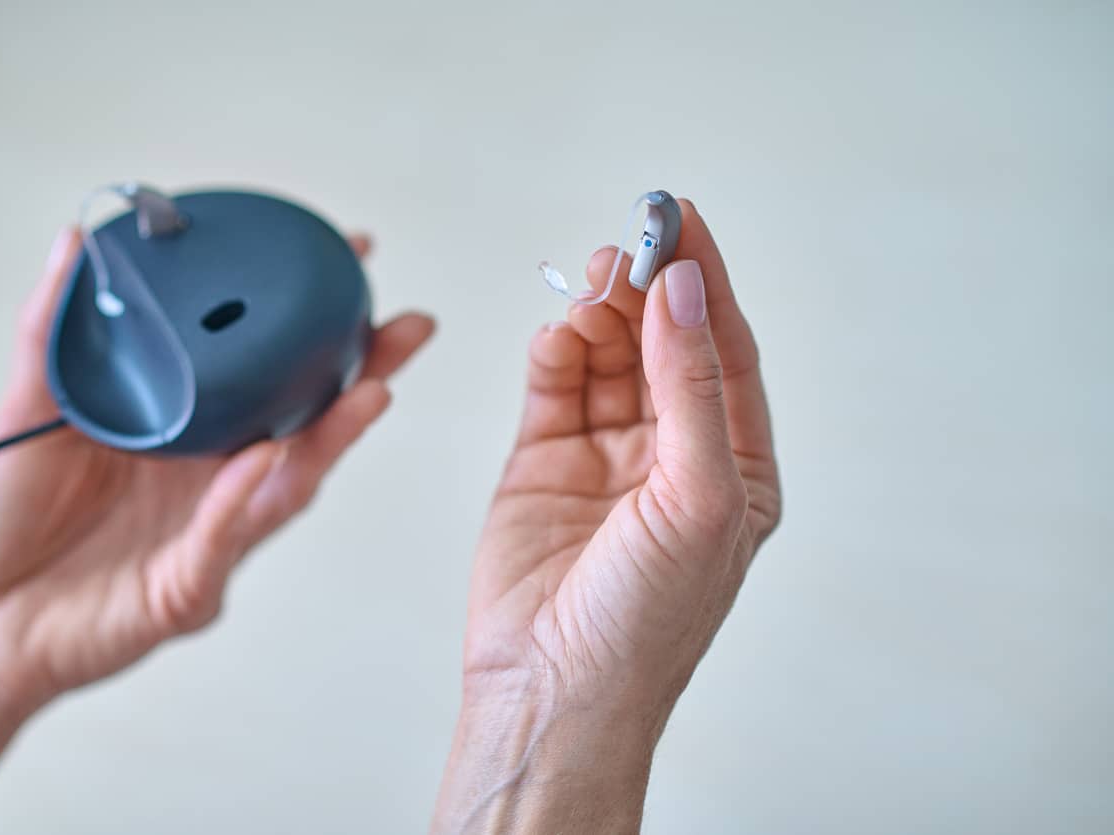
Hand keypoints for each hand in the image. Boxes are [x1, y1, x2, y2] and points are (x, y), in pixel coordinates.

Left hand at [0, 228, 433, 711]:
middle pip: (305, 422)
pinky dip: (243, 499)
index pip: (265, 369)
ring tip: (370, 388)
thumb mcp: (25, 411)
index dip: (313, 321)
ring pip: (288, 483)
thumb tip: (75, 241)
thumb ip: (53, 333)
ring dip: (332, 436)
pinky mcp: (186, 588)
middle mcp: (213, 478)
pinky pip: (221, 540)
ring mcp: (210, 534)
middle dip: (365, 374)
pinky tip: (267, 457)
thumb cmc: (4, 523)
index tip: (351, 258)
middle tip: (410, 328)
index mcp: (187, 431)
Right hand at [433, 199, 779, 832]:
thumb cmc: (644, 622)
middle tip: (627, 238)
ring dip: (600, 312)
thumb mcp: (699, 499)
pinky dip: (554, 351)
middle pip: (663, 341)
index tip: (682, 216)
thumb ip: (694, 389)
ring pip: (607, 355)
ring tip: (592, 282)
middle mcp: (671, 453)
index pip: (724, 349)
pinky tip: (557, 333)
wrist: (551, 691)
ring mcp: (604, 454)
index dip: (705, 280)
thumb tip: (684, 291)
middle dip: (647, 286)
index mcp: (732, 465)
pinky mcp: (542, 461)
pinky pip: (554, 385)